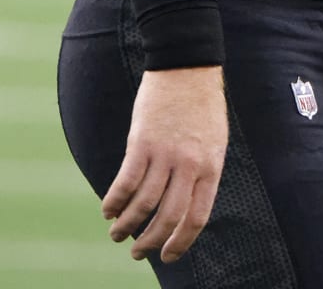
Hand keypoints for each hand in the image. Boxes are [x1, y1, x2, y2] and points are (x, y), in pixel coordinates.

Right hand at [103, 66, 227, 263]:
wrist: (187, 66)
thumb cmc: (202, 104)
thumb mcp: (214, 141)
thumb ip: (202, 172)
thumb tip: (185, 205)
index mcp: (211, 167)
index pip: (196, 217)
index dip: (180, 243)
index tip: (167, 256)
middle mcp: (189, 165)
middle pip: (168, 217)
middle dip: (150, 242)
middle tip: (136, 253)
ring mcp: (165, 153)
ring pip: (144, 203)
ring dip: (127, 225)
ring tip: (116, 234)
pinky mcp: (142, 141)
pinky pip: (126, 181)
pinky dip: (115, 200)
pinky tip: (108, 209)